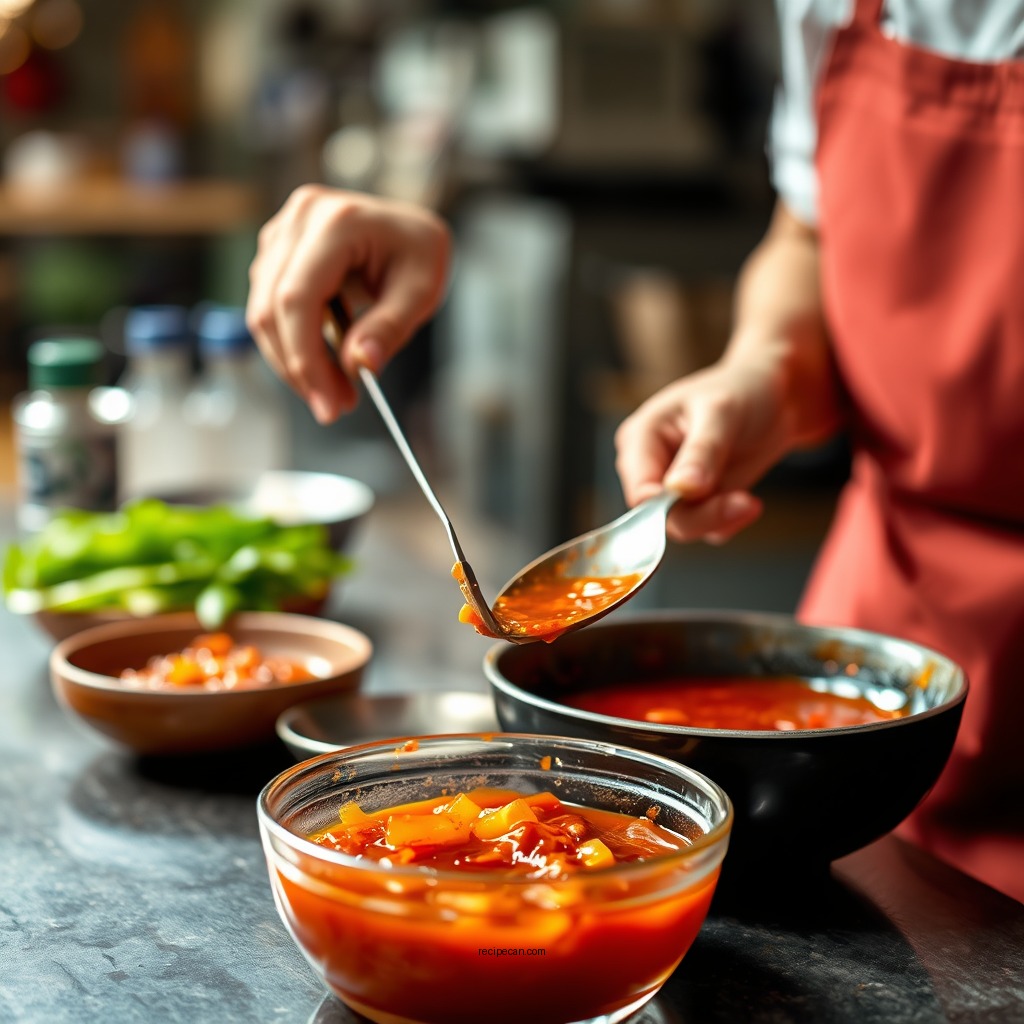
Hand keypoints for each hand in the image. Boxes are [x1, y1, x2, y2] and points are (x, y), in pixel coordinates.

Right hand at [246, 186, 451, 422]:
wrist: (406, 229)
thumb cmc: (417, 253)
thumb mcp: (421, 291)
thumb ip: (389, 328)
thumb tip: (359, 365)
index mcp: (337, 222)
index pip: (297, 299)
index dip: (305, 359)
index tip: (328, 404)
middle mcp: (300, 219)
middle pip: (271, 309)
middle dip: (299, 368)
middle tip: (333, 407)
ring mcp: (281, 232)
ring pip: (263, 312)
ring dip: (294, 361)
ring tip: (336, 389)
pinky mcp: (275, 252)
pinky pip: (269, 307)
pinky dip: (292, 345)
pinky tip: (324, 365)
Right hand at [614, 356, 798, 543]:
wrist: (773, 399)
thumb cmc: (740, 390)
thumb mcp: (721, 412)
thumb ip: (701, 451)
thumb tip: (680, 488)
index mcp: (640, 439)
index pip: (639, 489)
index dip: (663, 506)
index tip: (704, 499)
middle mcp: (649, 467)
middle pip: (658, 514)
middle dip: (703, 514)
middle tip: (745, 504)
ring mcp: (672, 488)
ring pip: (683, 525)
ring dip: (719, 518)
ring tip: (750, 502)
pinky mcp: (696, 502)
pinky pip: (706, 529)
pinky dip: (728, 521)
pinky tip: (748, 503)